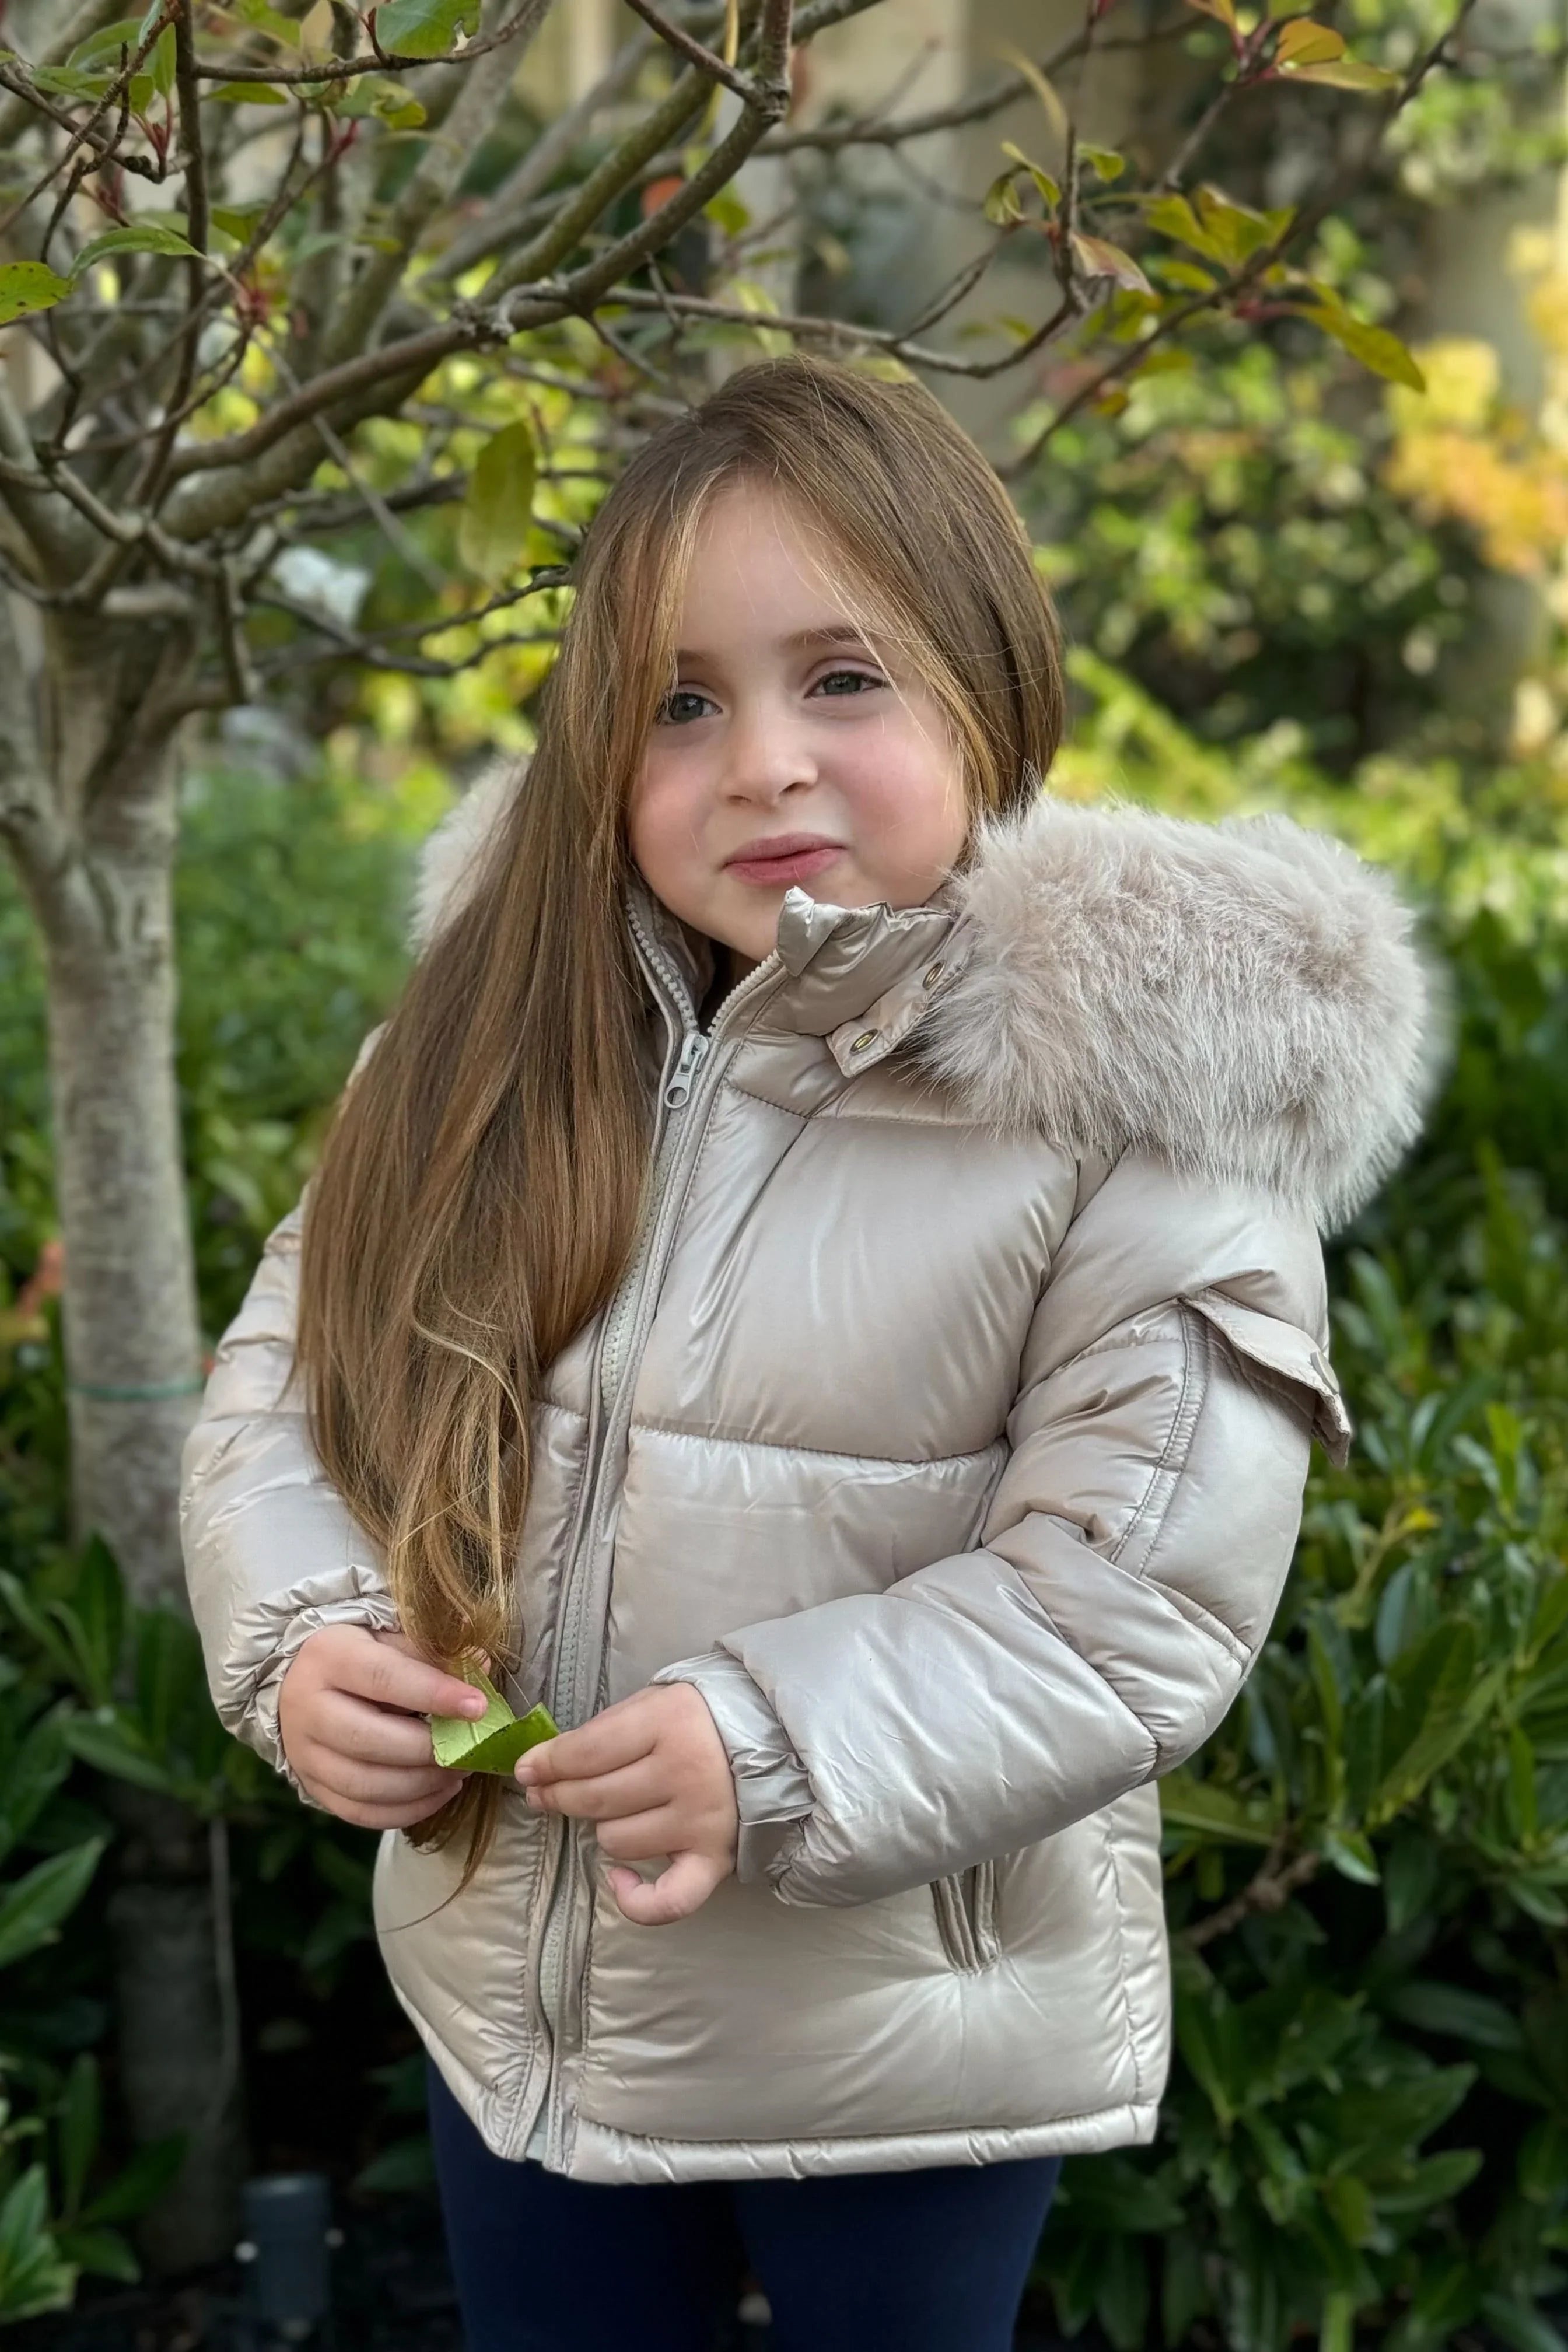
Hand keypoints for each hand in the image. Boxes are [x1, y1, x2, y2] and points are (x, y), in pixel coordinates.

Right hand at [277, 1625, 486, 1828]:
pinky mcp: (313, 1786)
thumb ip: (433, 1651)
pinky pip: (361, 1812)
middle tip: (470, 1749)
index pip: (383, 1677)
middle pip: (368, 1739)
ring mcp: (305, 1753)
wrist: (304, 1680)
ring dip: (422, 1784)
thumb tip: (480, 1664)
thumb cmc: (361, 1653)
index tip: (478, 1707)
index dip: (434, 1694)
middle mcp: (307, 1707)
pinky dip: (406, 1809)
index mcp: (328, 1657)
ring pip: (365, 1784)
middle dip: (428, 1749)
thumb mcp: (390, 1636)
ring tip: (459, 1771)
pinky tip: (439, 1792)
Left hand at [514, 1683, 737, 1925]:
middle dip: (559, 1796)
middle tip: (545, 1793)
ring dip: (602, 1830)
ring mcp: (701, 1821)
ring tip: (614, 1812)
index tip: (527, 1770)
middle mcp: (685, 1773)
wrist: (773, 1742)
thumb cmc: (700, 1721)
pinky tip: (618, 1880)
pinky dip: (636, 1901)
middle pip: (596, 1798)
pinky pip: (668, 1901)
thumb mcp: (653, 1704)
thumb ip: (601, 1733)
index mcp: (668, 1722)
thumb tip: (538, 1767)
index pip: (587, 1752)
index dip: (548, 1763)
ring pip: (616, 1841)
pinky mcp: (715, 1861)